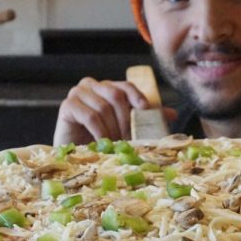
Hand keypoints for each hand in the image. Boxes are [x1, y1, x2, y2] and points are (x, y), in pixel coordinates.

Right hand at [53, 77, 177, 144]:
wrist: (75, 154)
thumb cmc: (100, 139)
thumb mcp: (127, 128)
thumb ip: (146, 119)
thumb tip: (173, 114)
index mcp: (107, 87)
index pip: (125, 86)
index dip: (137, 97)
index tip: (145, 111)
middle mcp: (91, 86)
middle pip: (115, 95)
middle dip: (125, 120)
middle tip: (128, 138)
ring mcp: (77, 93)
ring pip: (103, 107)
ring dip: (112, 129)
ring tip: (114, 144)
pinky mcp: (67, 106)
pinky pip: (89, 115)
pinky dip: (99, 132)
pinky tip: (101, 143)